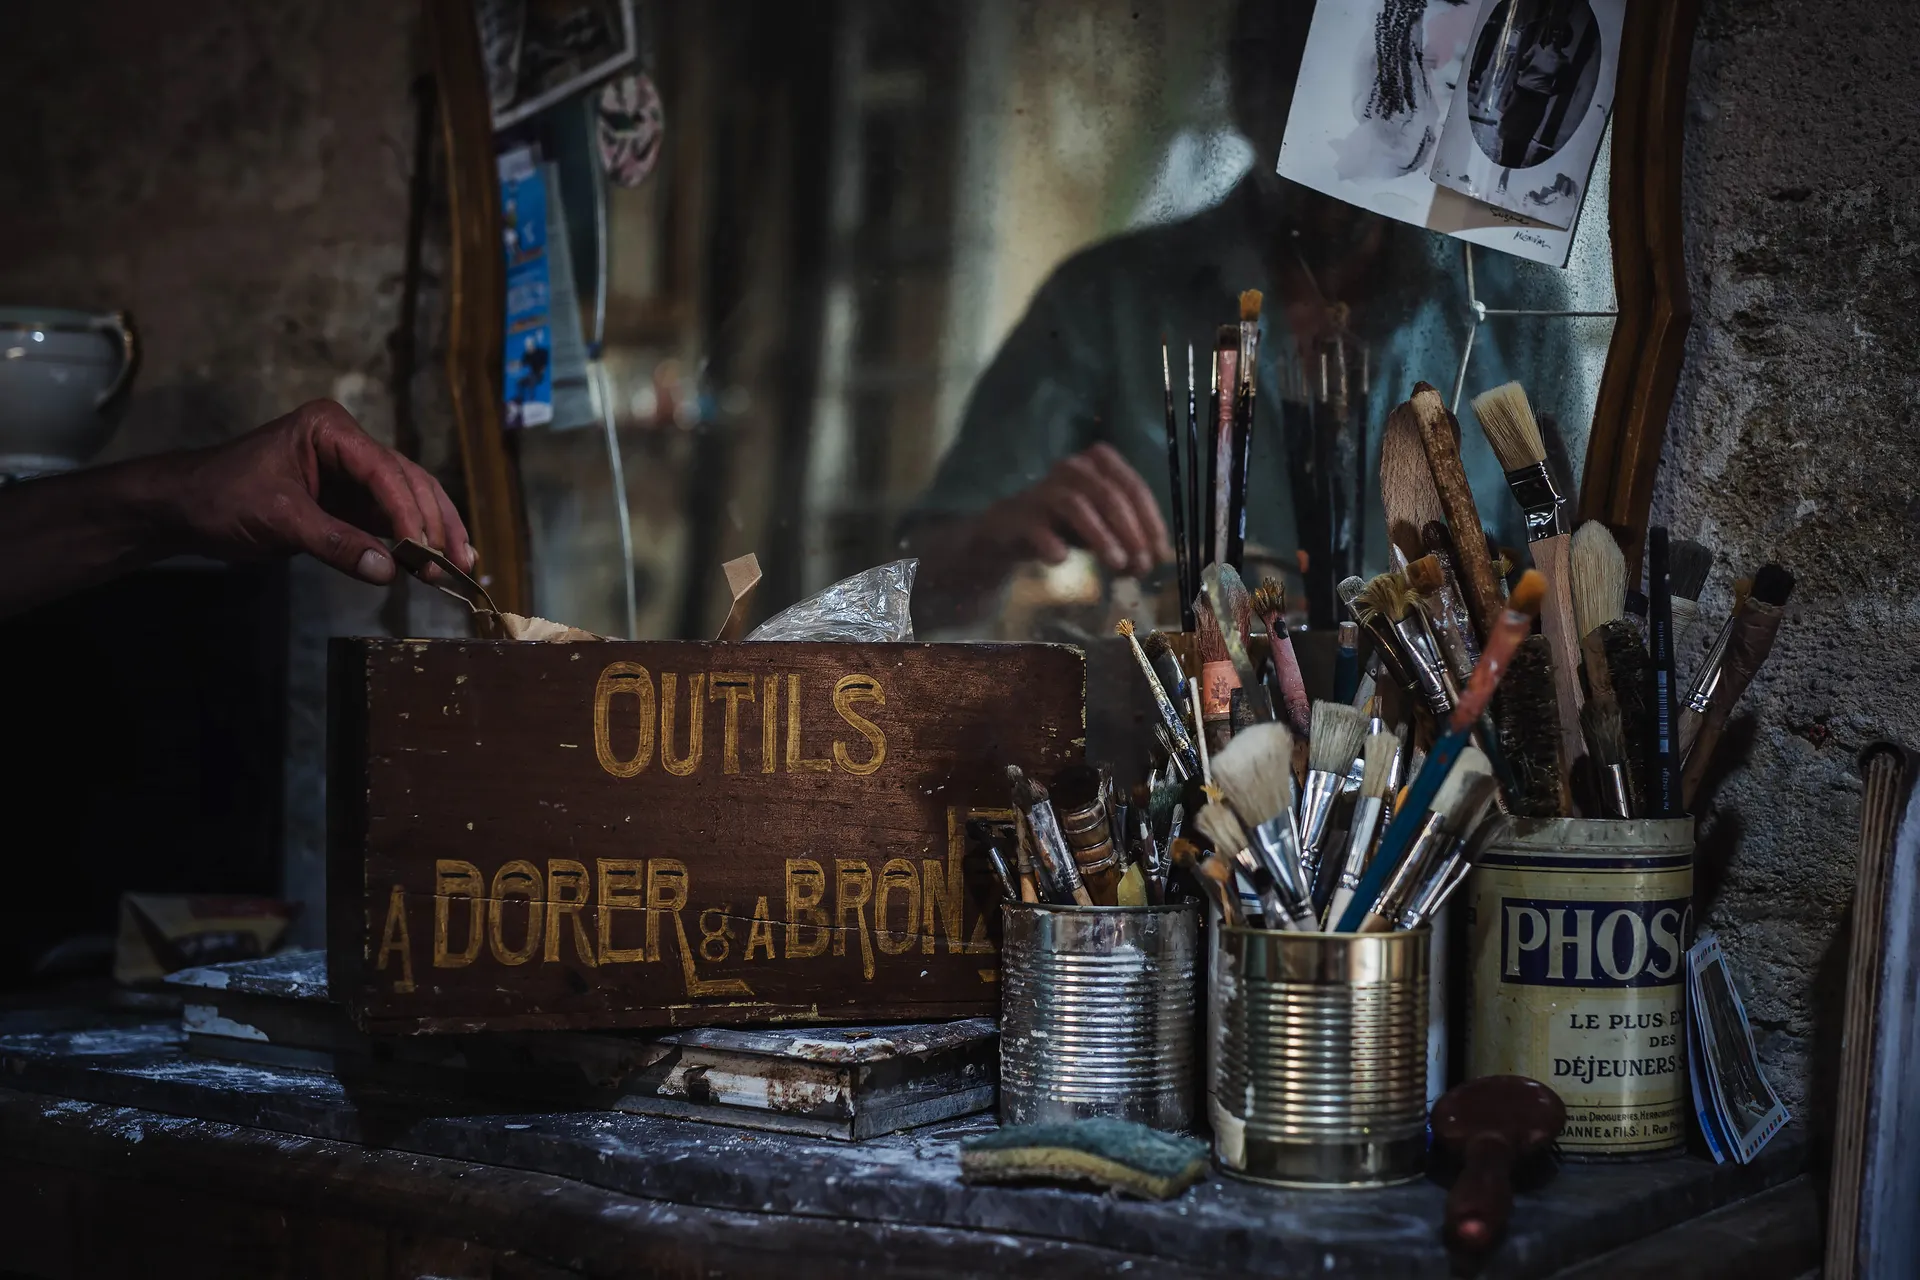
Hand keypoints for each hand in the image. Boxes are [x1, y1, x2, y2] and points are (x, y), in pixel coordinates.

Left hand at [166, 399, 473, 584]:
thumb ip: (334, 543)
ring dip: (434, 533)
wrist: (185, 509)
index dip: (409, 512)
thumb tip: (388, 571)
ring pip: (410, 499)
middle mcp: (350, 445)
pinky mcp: (350, 502)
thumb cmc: (221, 498)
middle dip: (433, 523)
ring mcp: (353, 474)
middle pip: (408, 482)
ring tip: (459, 566)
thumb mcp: (278, 519)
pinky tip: (436, 562)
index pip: (383, 470)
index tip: (424, 550)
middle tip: (452, 564)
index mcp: (330, 429)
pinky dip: (414, 541)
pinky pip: (392, 519)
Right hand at [987, 443, 1173, 576]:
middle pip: (1108, 495)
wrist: (1011, 532)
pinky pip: (1038, 528)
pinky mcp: (1020, 515)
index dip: (1151, 521)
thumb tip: (1150, 561)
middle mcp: (1072, 468)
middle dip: (1130, 532)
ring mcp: (1044, 491)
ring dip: (1101, 536)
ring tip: (1116, 564)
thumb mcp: (1103, 527)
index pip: (1133, 487)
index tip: (1160, 554)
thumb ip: (1127, 540)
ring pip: (1077, 505)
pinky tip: (1061, 559)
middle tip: (1141, 564)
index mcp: (1098, 463)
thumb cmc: (1065, 525)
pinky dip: (1052, 544)